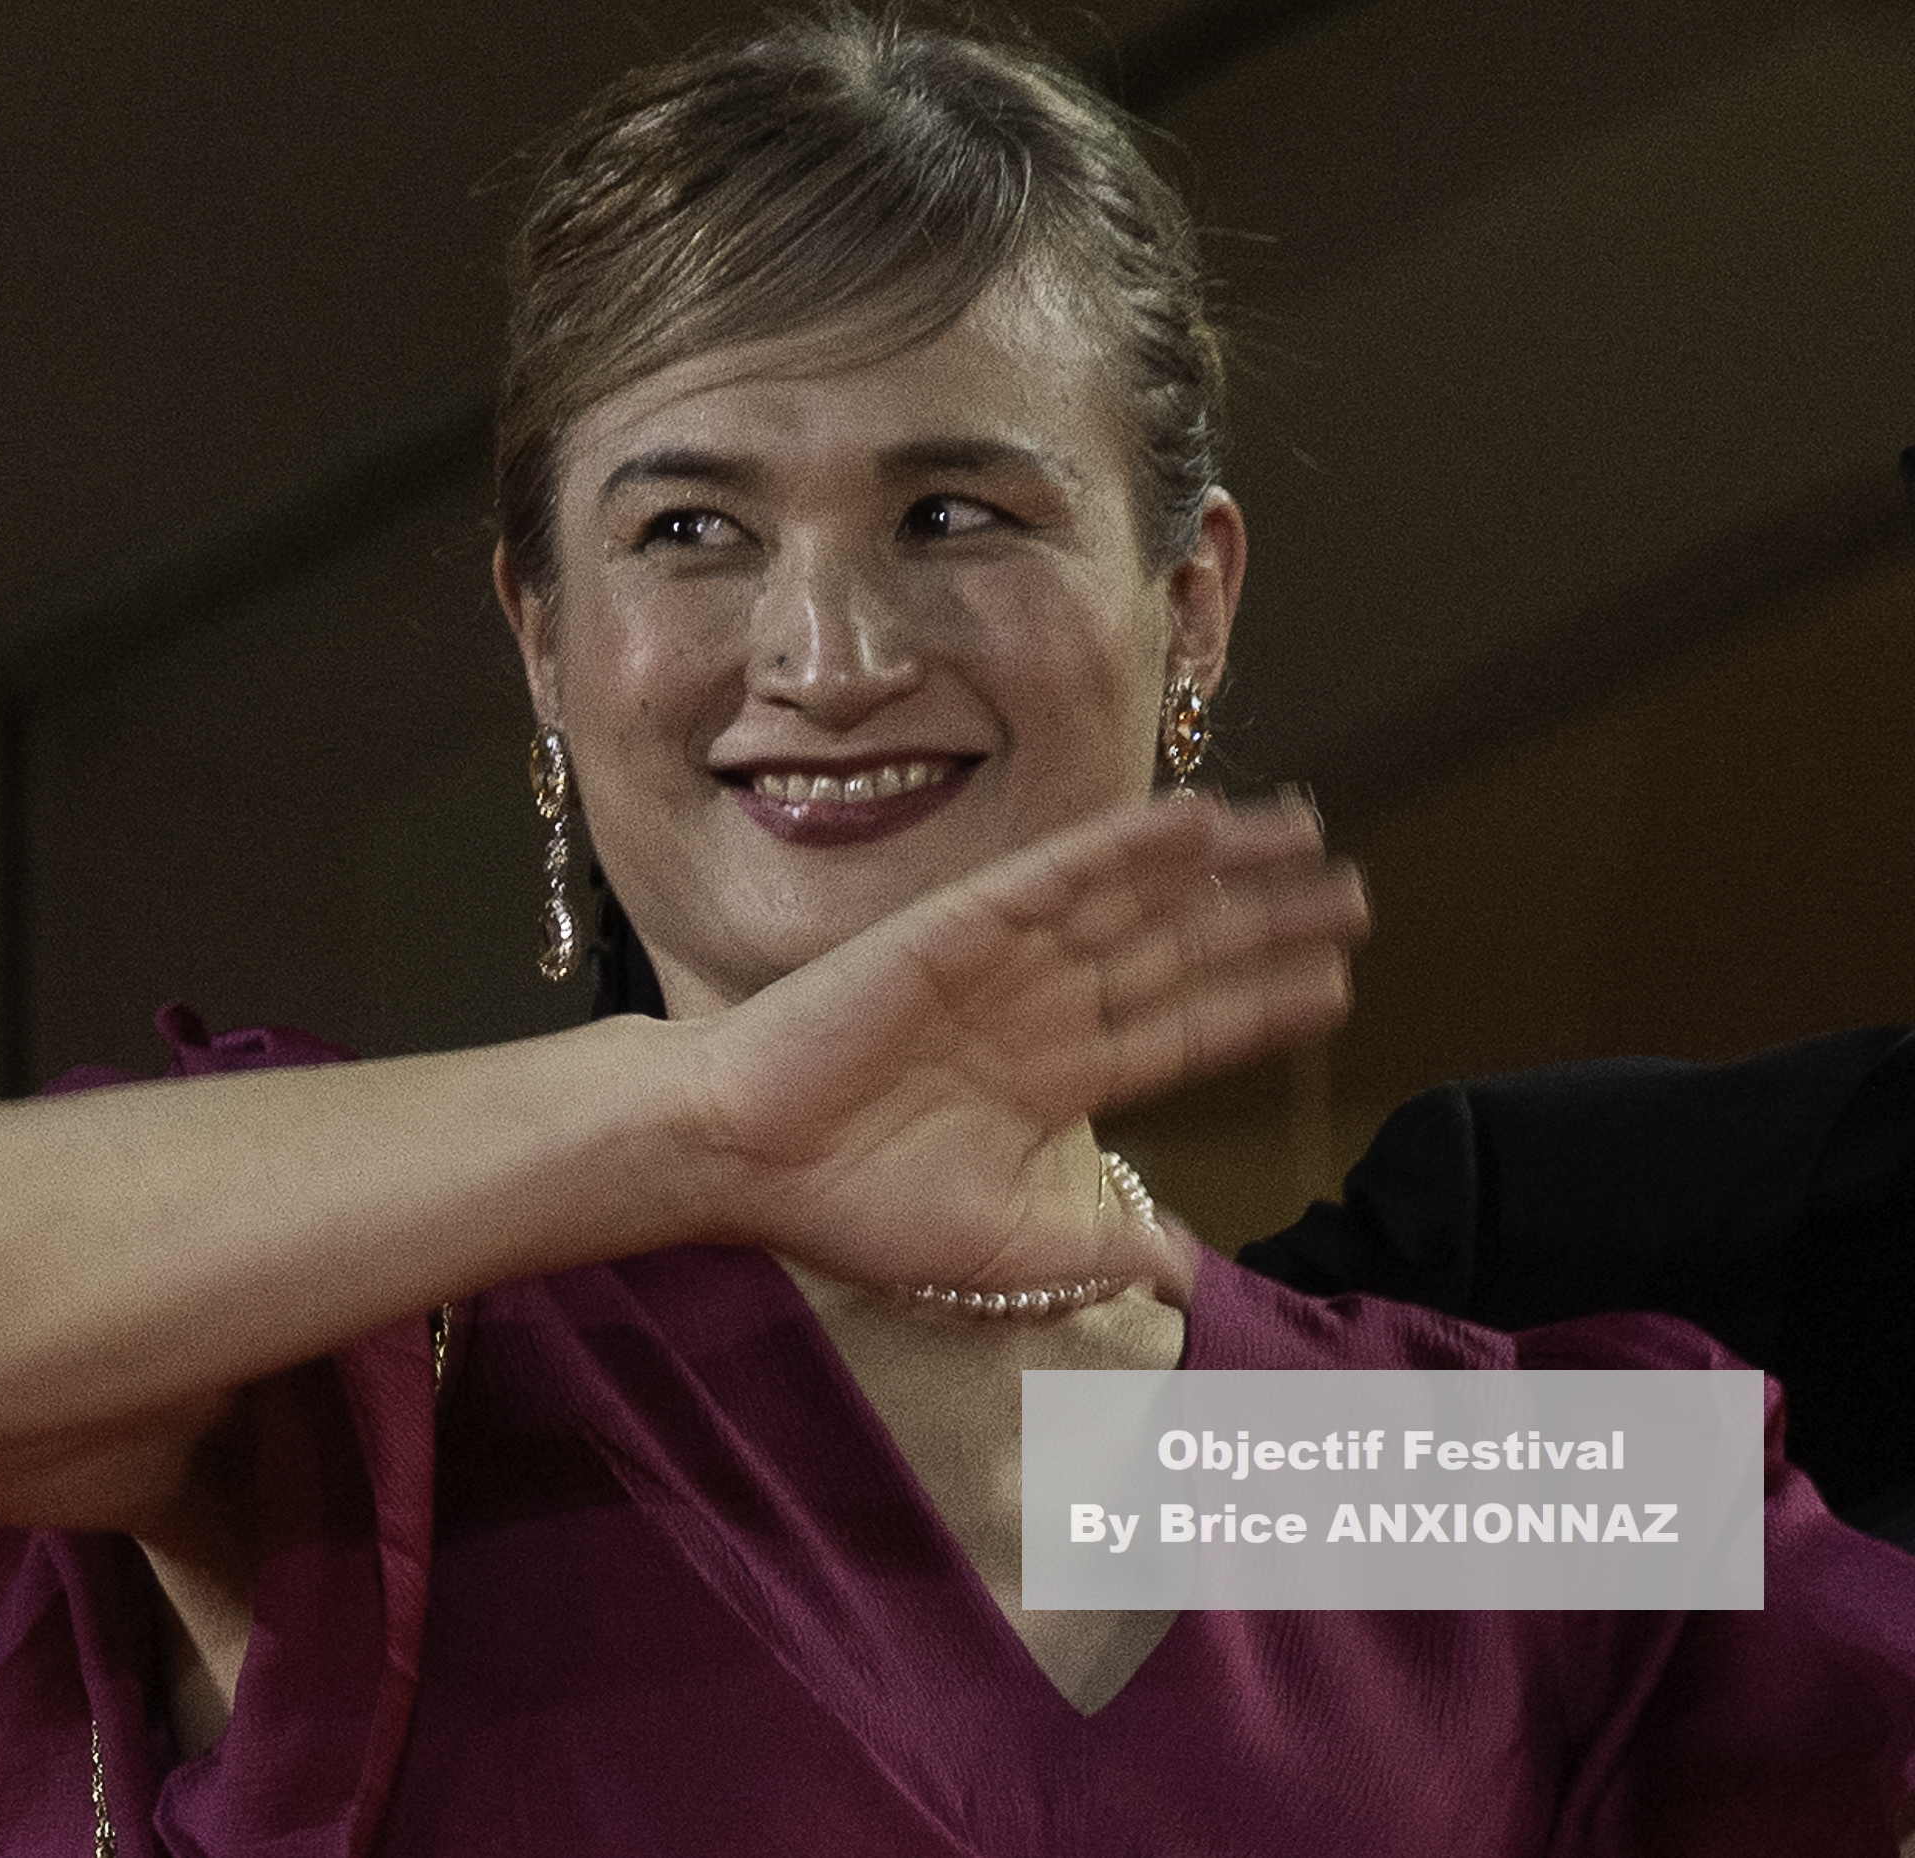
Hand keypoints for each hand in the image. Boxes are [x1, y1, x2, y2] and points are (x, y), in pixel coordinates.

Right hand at [689, 792, 1367, 1294]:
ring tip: (1307, 835)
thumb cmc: (854, 1207)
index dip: (1257, 1005)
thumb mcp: (1007, 1249)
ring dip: (1222, 870)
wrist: (747, 1159)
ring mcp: (1004, 960)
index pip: (1179, 1032)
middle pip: (1178, 954)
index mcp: (1051, 1081)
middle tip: (1355, 893)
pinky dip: (1131, 845)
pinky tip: (1201, 822)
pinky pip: (1062, 872)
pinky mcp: (962, 922)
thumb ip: (1103, 1251)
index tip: (1337, 985)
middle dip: (1266, 925)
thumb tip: (1195, 1279)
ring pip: (1137, 903)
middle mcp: (1040, 1009)